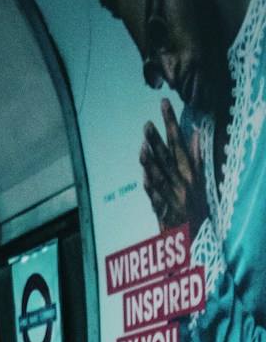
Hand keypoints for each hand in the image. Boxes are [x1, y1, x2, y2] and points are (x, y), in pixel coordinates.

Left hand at [141, 98, 207, 232]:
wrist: (194, 236)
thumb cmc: (194, 206)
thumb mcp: (198, 179)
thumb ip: (194, 156)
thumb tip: (194, 134)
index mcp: (190, 170)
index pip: (178, 141)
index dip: (171, 122)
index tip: (163, 105)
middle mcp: (183, 181)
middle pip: (168, 157)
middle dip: (157, 140)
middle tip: (147, 124)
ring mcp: (175, 196)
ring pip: (162, 176)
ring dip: (152, 162)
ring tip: (143, 147)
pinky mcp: (167, 211)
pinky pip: (158, 198)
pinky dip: (152, 188)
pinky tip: (145, 178)